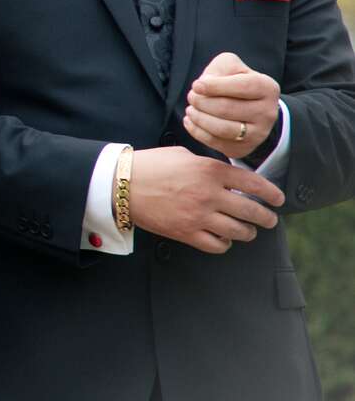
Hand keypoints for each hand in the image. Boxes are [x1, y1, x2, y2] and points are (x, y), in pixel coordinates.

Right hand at [129, 146, 284, 253]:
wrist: (123, 184)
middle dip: (266, 218)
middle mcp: (209, 194)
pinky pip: (217, 245)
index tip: (278, 199)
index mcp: (210, 170)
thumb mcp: (184, 155)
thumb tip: (228, 177)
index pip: (253, 184)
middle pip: (251, 211)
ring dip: (248, 232)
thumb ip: (209, 166)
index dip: (271, 193)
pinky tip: (223, 238)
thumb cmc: (151, 165)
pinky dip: (225, 243)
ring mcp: (199, 216)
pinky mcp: (187, 233)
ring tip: (247, 231)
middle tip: (269, 220)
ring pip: (238, 232)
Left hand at [183, 51, 280, 158]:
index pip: (242, 86)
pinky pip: (216, 142)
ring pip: (222, 128)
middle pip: (227, 108)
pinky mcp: (244, 148)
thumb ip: (220, 68)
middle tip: (191, 97)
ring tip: (190, 109)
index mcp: (267, 88)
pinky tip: (190, 121)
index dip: (215, 86)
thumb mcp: (231, 66)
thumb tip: (204, 85)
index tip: (196, 85)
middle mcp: (267, 112)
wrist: (250, 109)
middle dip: (202, 102)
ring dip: (199, 118)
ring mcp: (258, 134)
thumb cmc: (235, 83)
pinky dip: (197, 131)